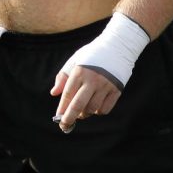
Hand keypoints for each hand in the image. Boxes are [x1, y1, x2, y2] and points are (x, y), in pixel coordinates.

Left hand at [51, 12, 148, 132]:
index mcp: (80, 72)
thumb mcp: (74, 61)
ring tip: (81, 111)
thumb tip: (54, 94)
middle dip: (70, 118)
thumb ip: (63, 77)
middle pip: (79, 105)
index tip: (58, 118)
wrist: (118, 46)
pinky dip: (98, 111)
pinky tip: (94, 107)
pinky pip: (105, 109)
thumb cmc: (92, 55)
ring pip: (92, 109)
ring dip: (85, 114)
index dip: (62, 108)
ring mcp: (106, 86)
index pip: (68, 94)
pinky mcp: (117, 90)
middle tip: (65, 125)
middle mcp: (92, 80)